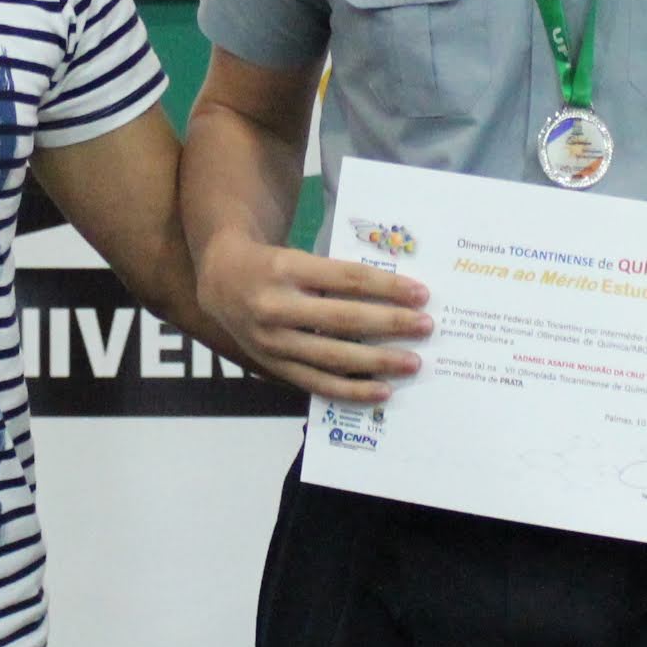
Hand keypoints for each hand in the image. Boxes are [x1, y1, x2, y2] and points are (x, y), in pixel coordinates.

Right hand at [196, 228, 430, 403]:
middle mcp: (275, 306)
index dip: (387, 286)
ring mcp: (272, 342)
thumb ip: (337, 275)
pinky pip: (317, 383)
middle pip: (344, 319)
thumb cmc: (274, 265)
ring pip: (333, 356)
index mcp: (286, 268)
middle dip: (390, 323)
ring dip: (378, 361)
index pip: (347, 279)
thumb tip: (396, 293)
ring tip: (413, 362)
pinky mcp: (273, 366)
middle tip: (426, 326)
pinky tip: (382, 390)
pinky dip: (352, 389)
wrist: (220, 282)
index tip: (421, 294)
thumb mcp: (299, 256)